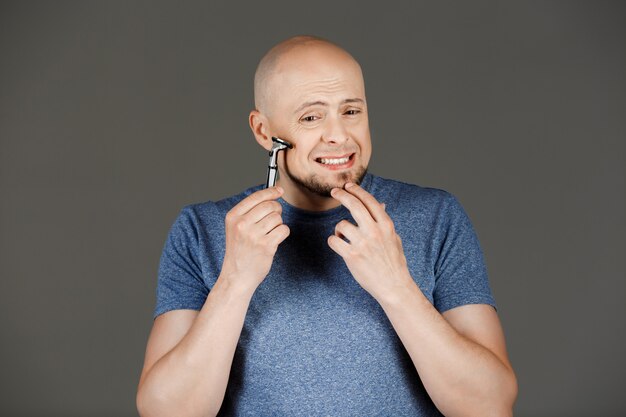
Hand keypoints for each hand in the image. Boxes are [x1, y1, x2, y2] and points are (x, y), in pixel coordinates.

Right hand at [220, 186, 289, 291]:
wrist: (236, 276)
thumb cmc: (239, 251)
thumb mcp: (236, 228)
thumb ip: (250, 211)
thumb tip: (272, 192)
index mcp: (233, 217)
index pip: (256, 197)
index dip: (271, 191)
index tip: (279, 190)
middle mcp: (242, 224)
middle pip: (270, 205)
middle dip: (276, 210)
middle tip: (273, 219)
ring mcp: (253, 235)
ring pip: (278, 218)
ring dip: (278, 224)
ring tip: (269, 234)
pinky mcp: (265, 246)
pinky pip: (283, 230)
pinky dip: (282, 234)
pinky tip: (274, 241)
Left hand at [328, 182, 413, 300]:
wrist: (393, 286)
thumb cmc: (394, 262)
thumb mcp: (393, 238)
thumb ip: (384, 222)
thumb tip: (380, 204)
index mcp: (386, 225)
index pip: (370, 201)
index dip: (357, 190)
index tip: (348, 186)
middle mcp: (374, 231)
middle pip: (354, 205)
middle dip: (342, 195)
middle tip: (334, 191)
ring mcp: (362, 243)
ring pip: (341, 224)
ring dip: (339, 229)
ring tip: (345, 238)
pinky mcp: (352, 256)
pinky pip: (333, 240)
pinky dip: (334, 241)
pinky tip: (340, 246)